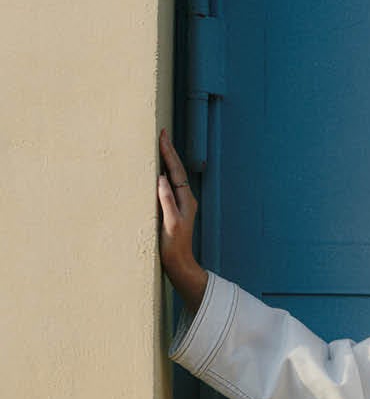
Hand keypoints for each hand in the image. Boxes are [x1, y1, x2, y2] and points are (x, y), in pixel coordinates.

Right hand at [157, 129, 206, 311]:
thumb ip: (167, 202)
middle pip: (175, 170)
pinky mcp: (172, 211)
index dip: (168, 152)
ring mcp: (179, 205)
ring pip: (172, 177)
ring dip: (165, 161)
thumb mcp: (170, 225)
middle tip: (161, 133)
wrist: (179, 266)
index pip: (176, 170)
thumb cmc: (174, 248)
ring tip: (158, 146)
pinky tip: (154, 172)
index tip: (162, 135)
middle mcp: (185, 200)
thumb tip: (161, 178)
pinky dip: (161, 174)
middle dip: (168, 151)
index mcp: (186, 200)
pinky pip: (167, 186)